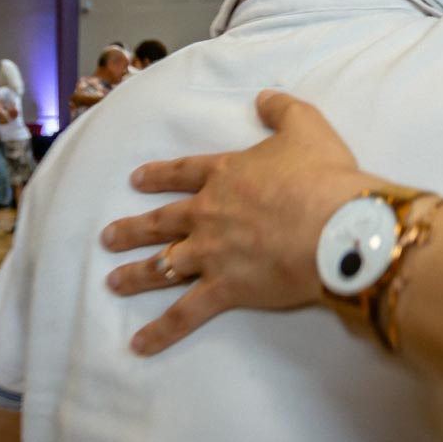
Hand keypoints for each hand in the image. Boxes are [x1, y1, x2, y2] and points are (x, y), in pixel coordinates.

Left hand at [101, 90, 379, 355]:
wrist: (334, 224)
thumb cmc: (323, 176)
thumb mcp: (306, 125)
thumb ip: (281, 109)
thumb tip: (263, 97)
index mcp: (225, 175)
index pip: (183, 173)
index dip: (159, 176)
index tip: (136, 180)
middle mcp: (208, 214)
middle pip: (162, 221)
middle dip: (133, 229)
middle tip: (108, 237)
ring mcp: (211, 253)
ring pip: (162, 266)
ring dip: (135, 275)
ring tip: (112, 282)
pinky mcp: (224, 289)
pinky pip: (185, 314)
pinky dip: (161, 331)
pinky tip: (139, 344)